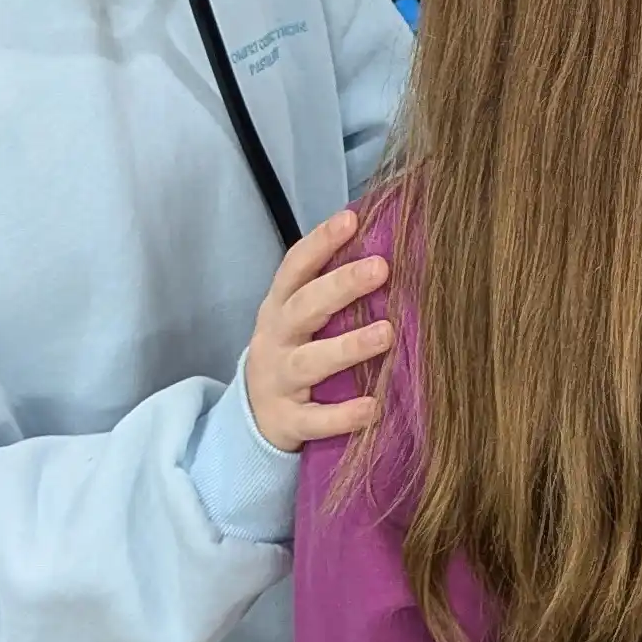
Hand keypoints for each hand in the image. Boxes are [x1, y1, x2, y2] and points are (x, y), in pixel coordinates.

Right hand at [244, 208, 393, 449]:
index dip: (320, 242)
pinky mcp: (287, 422)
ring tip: (386, 333)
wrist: (253, 418)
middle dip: (340, 286)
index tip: (351, 219)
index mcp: (279, 307)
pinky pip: (314, 419)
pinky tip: (373, 406)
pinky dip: (342, 415)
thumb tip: (388, 246)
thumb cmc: (293, 352)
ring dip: (348, 347)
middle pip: (303, 308)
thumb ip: (331, 289)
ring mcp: (278, 381)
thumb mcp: (299, 318)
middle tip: (381, 267)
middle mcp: (276, 340)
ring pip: (309, 362)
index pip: (295, 267)